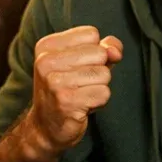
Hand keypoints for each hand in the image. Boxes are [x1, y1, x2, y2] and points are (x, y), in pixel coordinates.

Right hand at [28, 26, 123, 153]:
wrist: (46, 127)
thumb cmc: (68, 89)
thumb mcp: (83, 61)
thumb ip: (104, 48)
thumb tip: (115, 51)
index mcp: (46, 46)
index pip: (91, 34)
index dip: (94, 51)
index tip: (77, 66)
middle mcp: (46, 61)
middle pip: (100, 53)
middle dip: (98, 70)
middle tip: (79, 84)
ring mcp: (55, 82)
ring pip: (104, 74)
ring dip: (99, 87)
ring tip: (81, 94)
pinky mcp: (67, 102)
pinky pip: (103, 93)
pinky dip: (99, 102)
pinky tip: (82, 106)